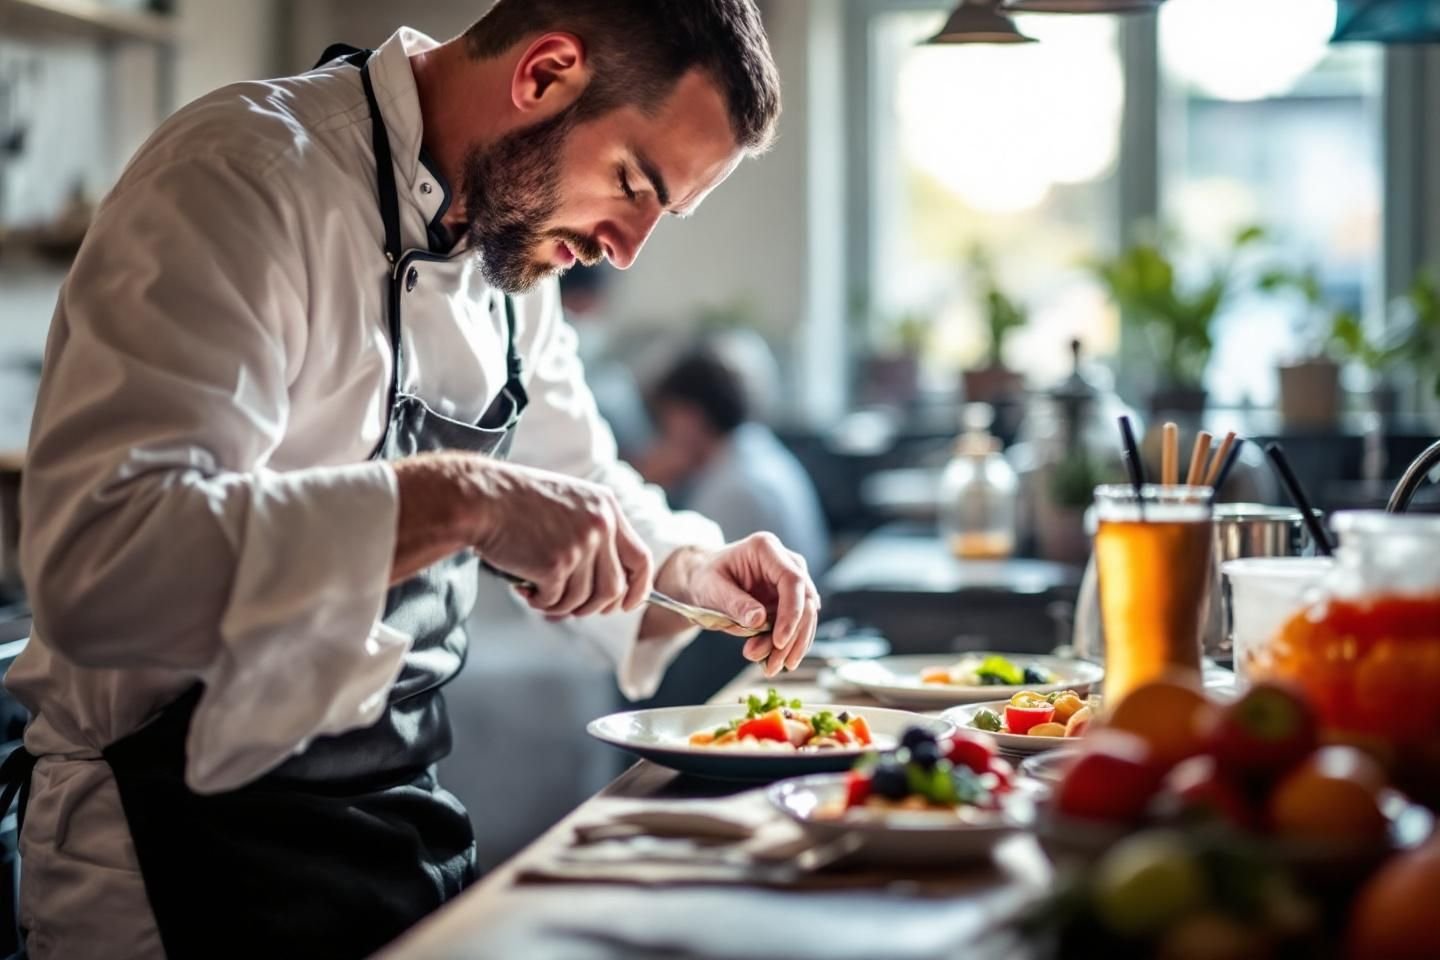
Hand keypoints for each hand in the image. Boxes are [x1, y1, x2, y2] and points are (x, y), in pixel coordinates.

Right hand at [392, 454, 652, 616]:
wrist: (482, 498)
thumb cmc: (518, 503)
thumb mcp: (570, 503)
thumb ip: (595, 534)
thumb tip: (611, 588)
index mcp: (607, 507)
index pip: (640, 558)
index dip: (637, 590)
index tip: (626, 606)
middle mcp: (600, 525)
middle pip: (614, 588)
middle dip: (594, 607)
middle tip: (571, 606)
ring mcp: (580, 545)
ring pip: (584, 600)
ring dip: (561, 605)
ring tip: (540, 592)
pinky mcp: (556, 564)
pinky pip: (556, 601)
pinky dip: (540, 602)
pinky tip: (524, 587)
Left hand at [660, 534, 819, 677]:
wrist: (702, 580)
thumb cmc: (705, 578)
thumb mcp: (711, 589)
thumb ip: (734, 603)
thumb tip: (758, 621)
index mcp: (766, 549)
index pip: (793, 580)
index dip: (791, 613)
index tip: (779, 641)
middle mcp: (785, 562)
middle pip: (806, 601)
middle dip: (793, 637)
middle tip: (774, 664)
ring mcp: (791, 582)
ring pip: (806, 617)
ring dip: (792, 646)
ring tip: (769, 667)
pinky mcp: (789, 601)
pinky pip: (798, 625)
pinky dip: (788, 646)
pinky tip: (772, 662)